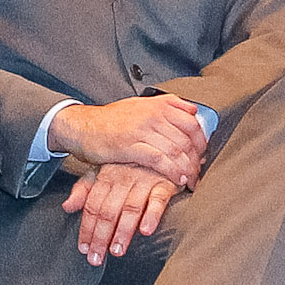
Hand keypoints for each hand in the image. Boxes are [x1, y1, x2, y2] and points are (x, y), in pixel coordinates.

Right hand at [51, 95, 209, 186]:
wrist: (83, 126)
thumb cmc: (113, 119)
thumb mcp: (141, 104)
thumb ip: (167, 105)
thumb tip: (193, 110)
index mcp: (158, 104)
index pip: (192, 123)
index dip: (201, 143)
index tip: (202, 156)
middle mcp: (152, 114)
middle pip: (187, 139)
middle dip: (196, 160)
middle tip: (198, 173)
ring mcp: (141, 129)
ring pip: (176, 150)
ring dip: (187, 169)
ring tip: (190, 180)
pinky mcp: (130, 145)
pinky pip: (159, 160)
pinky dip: (172, 171)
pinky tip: (177, 180)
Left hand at [62, 161, 176, 263]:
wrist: (162, 147)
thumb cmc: (131, 163)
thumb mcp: (104, 170)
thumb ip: (85, 189)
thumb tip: (66, 207)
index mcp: (106, 175)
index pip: (92, 206)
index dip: (87, 228)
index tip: (84, 248)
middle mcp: (123, 178)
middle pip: (108, 211)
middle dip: (101, 236)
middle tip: (97, 258)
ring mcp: (144, 180)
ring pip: (130, 208)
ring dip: (123, 231)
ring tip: (117, 251)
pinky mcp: (165, 183)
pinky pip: (158, 200)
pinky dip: (152, 216)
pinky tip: (146, 231)